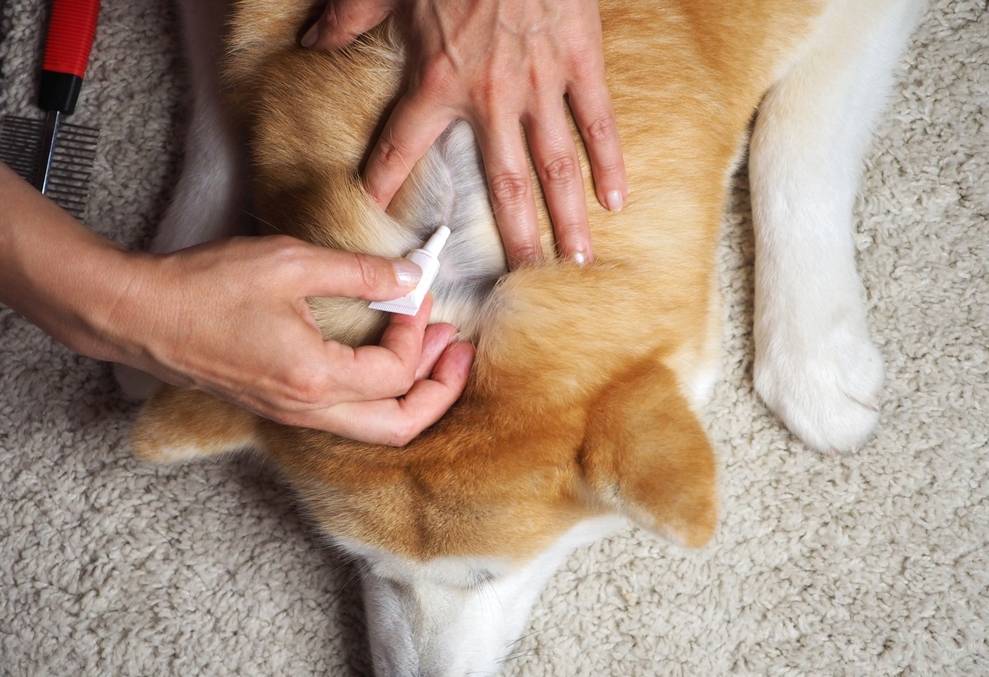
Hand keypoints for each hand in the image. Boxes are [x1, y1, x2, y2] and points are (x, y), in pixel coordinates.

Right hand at [122, 237, 475, 444]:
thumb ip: (360, 272)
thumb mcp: (291, 264)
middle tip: (458, 352)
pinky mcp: (281, 405)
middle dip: (440, 392)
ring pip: (374, 428)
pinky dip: (379, 393)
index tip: (417, 294)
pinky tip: (383, 357)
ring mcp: (293, 413)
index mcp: (315, 379)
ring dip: (412, 394)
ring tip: (433, 352)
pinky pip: (347, 416)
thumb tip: (411, 276)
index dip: (419, 332)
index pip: (397, 372)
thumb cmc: (204, 289)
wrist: (140, 317)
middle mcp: (308, 409)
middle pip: (399, 428)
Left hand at [303, 0, 626, 266]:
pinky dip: (608, 160)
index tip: (384, 225)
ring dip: (566, 216)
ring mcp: (540, 83)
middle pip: (501, 183)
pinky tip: (617, 200)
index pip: (403, 149)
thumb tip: (311, 42)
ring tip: (576, 261)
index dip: (387, 187)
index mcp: (437, 81)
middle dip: (512, 237)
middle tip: (520, 281)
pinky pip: (596, 120)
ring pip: (554, 163)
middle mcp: (490, 97)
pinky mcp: (579, 60)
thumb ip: (349, 18)